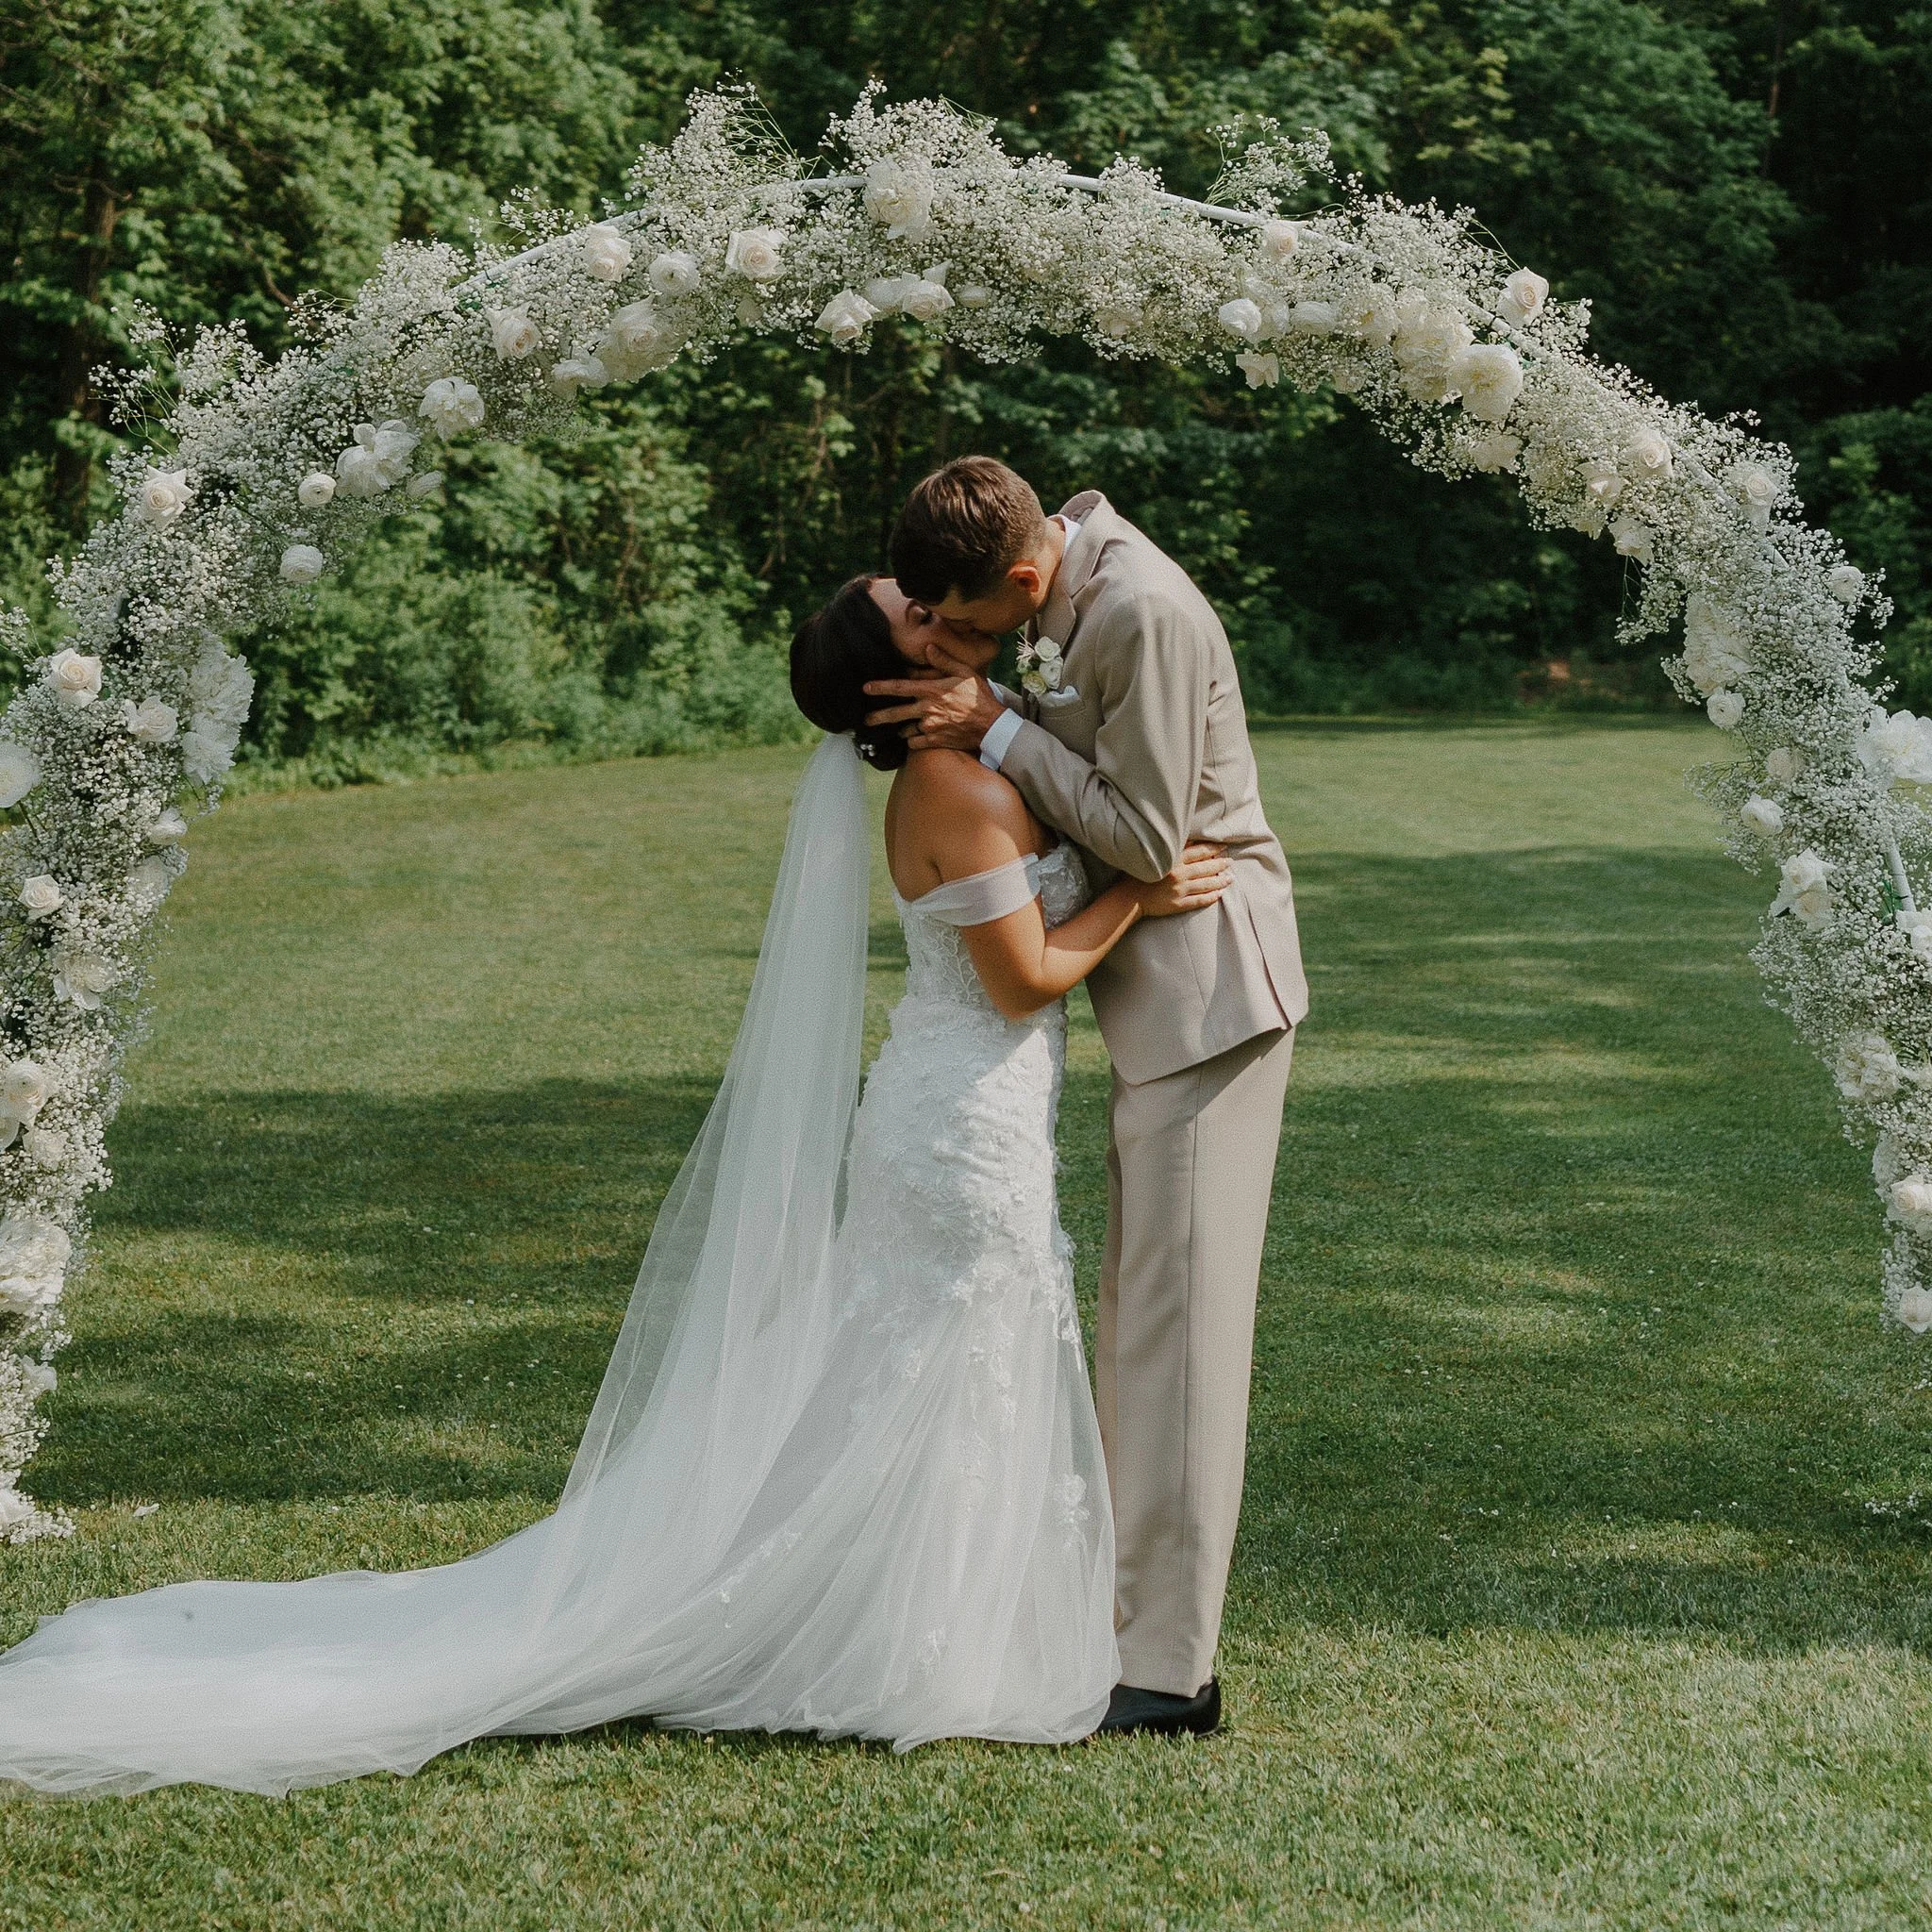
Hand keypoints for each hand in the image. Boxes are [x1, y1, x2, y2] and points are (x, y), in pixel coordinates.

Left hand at [862, 651, 1009, 752]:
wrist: (992, 726)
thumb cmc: (980, 697)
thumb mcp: (965, 672)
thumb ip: (944, 661)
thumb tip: (928, 647)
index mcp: (931, 691)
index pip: (899, 688)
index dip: (880, 687)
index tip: (866, 688)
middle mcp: (927, 709)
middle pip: (895, 713)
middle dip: (878, 717)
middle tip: (866, 720)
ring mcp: (930, 727)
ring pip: (906, 730)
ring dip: (902, 730)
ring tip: (900, 730)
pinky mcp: (936, 741)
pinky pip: (916, 744)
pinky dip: (914, 741)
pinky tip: (917, 739)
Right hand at [1137, 844, 1231, 918]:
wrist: (1129, 897)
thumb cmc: (1139, 874)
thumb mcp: (1155, 855)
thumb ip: (1172, 849)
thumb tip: (1190, 840)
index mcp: (1173, 860)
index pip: (1198, 852)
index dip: (1213, 849)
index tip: (1223, 847)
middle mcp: (1178, 874)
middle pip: (1205, 868)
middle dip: (1220, 864)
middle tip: (1230, 861)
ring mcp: (1179, 891)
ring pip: (1205, 885)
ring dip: (1220, 881)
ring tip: (1230, 878)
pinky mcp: (1178, 904)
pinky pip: (1199, 901)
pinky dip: (1211, 897)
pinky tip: (1220, 894)